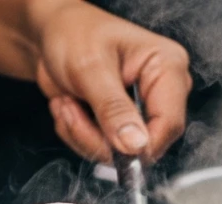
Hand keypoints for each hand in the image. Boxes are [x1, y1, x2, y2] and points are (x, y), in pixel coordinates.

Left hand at [31, 1, 191, 162]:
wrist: (51, 35)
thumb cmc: (74, 34)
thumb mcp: (90, 68)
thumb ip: (114, 109)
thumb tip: (136, 144)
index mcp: (167, 67)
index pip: (170, 123)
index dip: (142, 145)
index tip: (112, 146)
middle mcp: (159, 92)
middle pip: (143, 144)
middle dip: (99, 136)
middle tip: (71, 111)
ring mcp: (140, 110)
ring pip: (119, 152)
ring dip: (82, 134)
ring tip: (67, 102)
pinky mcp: (121, 124)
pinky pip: (103, 150)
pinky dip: (78, 135)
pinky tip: (70, 107)